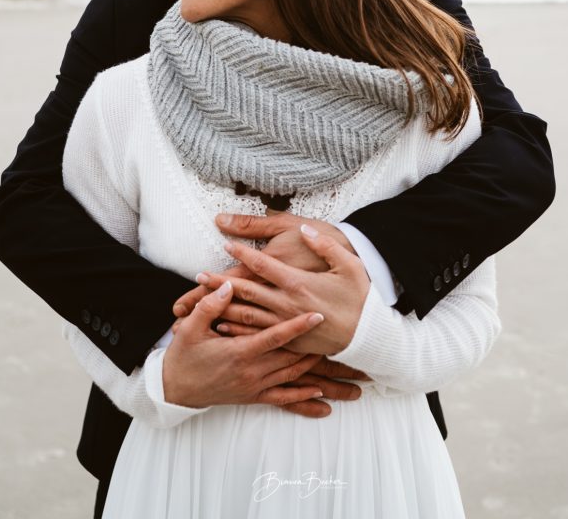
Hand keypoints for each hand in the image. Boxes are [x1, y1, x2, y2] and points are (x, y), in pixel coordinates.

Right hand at [170, 285, 369, 417]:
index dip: (297, 326)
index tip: (318, 314)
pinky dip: (304, 400)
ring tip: (346, 369)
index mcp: (240, 353)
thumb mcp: (190, 328)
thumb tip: (227, 284)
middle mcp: (252, 372)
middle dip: (321, 351)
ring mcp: (255, 387)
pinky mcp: (254, 397)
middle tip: (347, 342)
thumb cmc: (183, 356)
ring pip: (294, 379)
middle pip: (293, 359)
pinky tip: (323, 399)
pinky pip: (284, 400)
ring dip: (321, 374)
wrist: (174, 390)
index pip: (275, 336)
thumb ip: (211, 306)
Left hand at [171, 212, 357, 320]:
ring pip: (246, 315)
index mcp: (297, 281)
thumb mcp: (346, 261)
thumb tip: (305, 228)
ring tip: (199, 303)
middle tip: (197, 276)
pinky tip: (222, 326)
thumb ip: (322, 244)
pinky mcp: (289, 339)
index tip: (225, 245)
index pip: (263, 264)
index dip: (243, 253)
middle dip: (219, 284)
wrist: (370, 332)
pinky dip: (237, 329)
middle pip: (246, 291)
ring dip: (221, 307)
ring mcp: (286, 324)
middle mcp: (287, 303)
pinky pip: (256, 335)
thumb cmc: (359, 294)